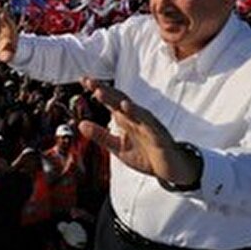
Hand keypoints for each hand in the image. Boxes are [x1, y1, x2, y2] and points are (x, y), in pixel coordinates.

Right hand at [0, 2, 17, 62]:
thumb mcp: (8, 55)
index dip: (5, 19)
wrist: (5, 48)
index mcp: (10, 31)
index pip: (8, 23)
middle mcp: (3, 26)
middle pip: (0, 16)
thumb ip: (7, 55)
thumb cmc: (8, 52)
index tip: (2, 14)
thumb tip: (8, 58)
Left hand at [78, 78, 201, 186]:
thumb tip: (80, 124)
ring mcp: (147, 124)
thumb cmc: (145, 156)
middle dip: (103, 90)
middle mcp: (136, 117)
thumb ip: (100, 136)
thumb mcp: (118, 147)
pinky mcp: (157, 134)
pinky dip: (136, 112)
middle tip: (88, 80)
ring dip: (114, 98)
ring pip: (130, 107)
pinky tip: (126, 105)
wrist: (169, 170)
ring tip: (99, 91)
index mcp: (126, 119)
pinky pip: (147, 121)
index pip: (110, 100)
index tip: (83, 79)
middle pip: (118, 99)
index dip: (98, 89)